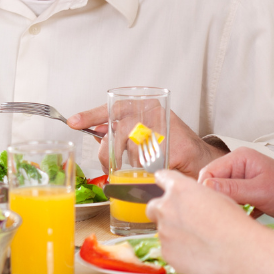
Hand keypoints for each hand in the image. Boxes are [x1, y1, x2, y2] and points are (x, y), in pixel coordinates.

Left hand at [67, 107, 223, 177]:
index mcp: (143, 106)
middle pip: (118, 132)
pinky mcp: (178, 146)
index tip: (73, 122)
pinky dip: (148, 168)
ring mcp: (167, 128)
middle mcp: (154, 112)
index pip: (112, 109)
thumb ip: (118, 131)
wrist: (201, 159)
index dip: (91, 115)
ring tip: (141, 164)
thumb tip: (94, 131)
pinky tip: (154, 166)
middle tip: (108, 165)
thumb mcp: (140, 133)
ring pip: (132, 148)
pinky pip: (150, 161)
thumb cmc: (169, 145)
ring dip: (132, 162)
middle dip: (108, 152)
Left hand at [145, 170, 254, 273]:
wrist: (241, 252)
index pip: (162, 177)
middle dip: (164, 212)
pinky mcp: (167, 252)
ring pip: (163, 230)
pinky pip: (169, 250)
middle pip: (154, 207)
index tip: (166, 187)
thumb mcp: (217, 197)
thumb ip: (194, 195)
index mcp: (179, 189)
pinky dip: (179, 251)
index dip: (165, 183)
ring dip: (175, 234)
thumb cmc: (235, 224)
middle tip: (182, 221)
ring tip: (199, 241)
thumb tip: (190, 199)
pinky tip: (198, 254)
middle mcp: (166, 207)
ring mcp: (164, 231)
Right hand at [198, 148, 273, 221]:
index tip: (208, 206)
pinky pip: (231, 199)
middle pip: (214, 182)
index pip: (210, 171)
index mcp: (239, 158)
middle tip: (220, 214)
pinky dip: (233, 209)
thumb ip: (231, 189)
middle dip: (215, 198)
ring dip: (225, 205)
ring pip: (222, 193)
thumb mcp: (259, 191)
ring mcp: (242, 178)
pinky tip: (238, 218)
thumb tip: (205, 187)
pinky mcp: (247, 190)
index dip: (206, 188)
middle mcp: (238, 166)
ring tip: (230, 217)